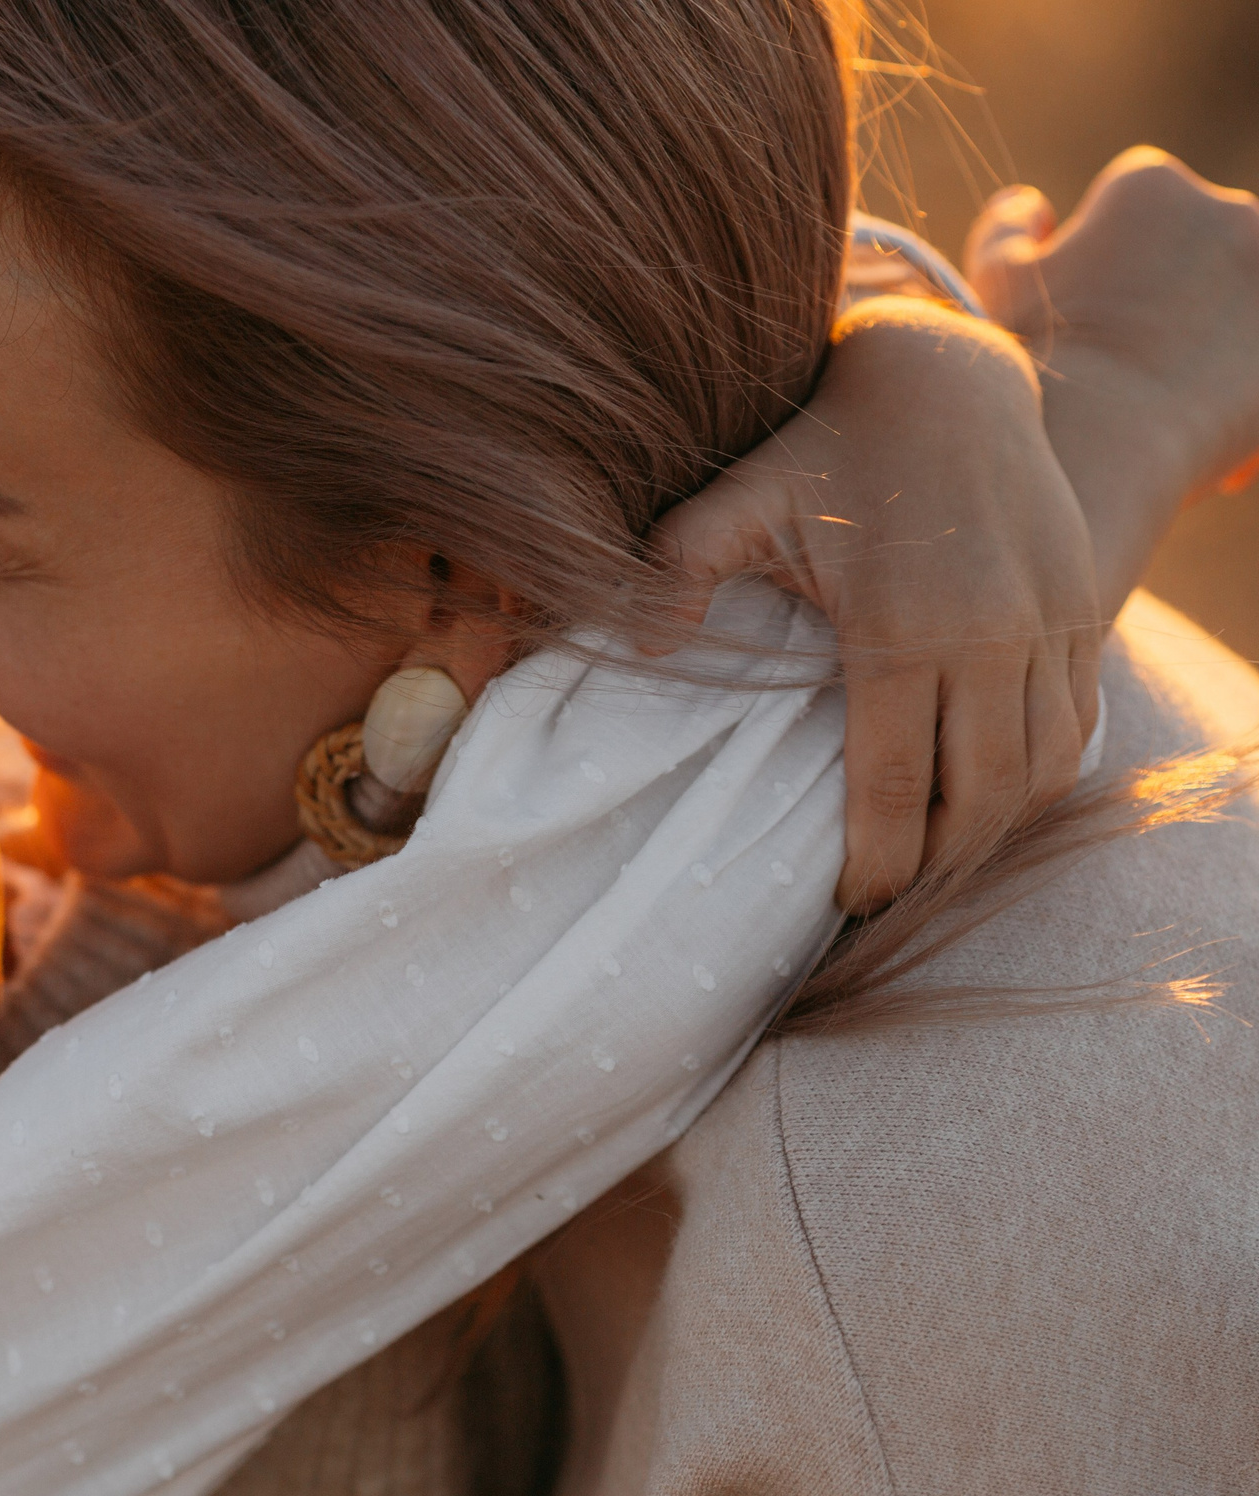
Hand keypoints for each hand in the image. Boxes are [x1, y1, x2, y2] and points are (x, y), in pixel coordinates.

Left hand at [650, 300, 1097, 911]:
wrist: (947, 374)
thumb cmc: (822, 447)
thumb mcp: (736, 497)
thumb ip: (676, 572)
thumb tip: (632, 650)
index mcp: (903, 626)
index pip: (893, 784)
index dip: (873, 859)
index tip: (847, 903)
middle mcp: (992, 635)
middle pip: (977, 800)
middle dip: (933, 864)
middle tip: (885, 897)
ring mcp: (1049, 625)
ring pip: (1039, 773)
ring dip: (990, 831)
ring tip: (931, 858)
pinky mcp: (1082, 610)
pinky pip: (1074, 726)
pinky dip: (1037, 778)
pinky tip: (984, 801)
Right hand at [965, 149, 1258, 506]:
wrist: (1105, 446)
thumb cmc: (1041, 360)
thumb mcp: (996, 283)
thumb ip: (1008, 228)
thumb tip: (1032, 206)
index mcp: (1150, 186)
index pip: (1137, 200)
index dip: (1110, 250)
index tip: (1094, 302)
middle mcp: (1229, 209)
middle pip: (1199, 241)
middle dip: (1173, 285)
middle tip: (1131, 355)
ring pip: (1243, 293)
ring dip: (1217, 328)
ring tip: (1171, 396)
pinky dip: (1245, 377)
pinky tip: (1215, 427)